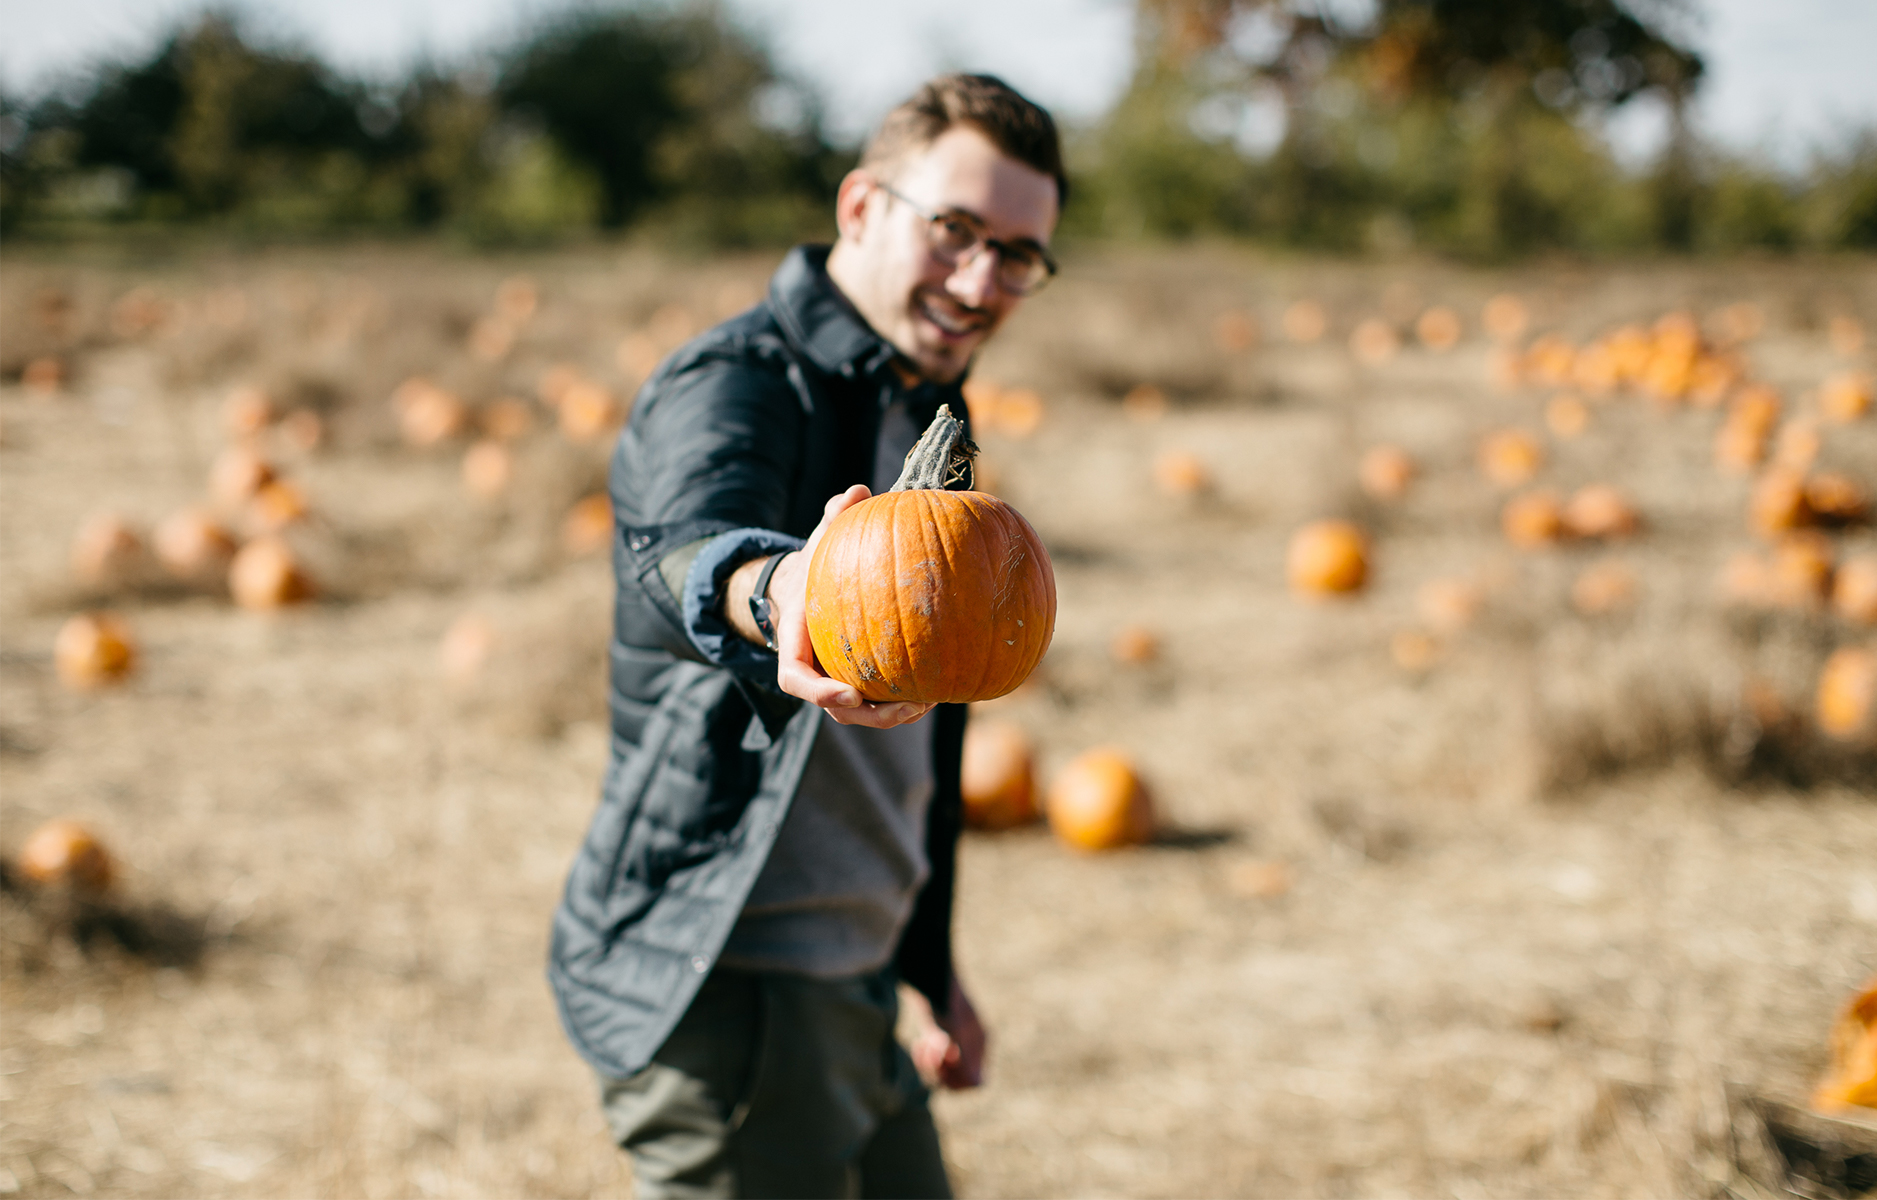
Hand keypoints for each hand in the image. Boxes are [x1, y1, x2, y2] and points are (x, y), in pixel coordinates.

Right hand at [769, 486, 933, 728]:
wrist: (809, 588)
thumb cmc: (816, 563)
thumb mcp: (820, 538)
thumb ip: (834, 516)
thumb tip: (858, 491)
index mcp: (795, 641)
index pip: (795, 678)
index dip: (819, 692)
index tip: (850, 695)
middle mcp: (816, 667)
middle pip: (835, 708)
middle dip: (870, 715)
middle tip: (906, 707)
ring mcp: (836, 678)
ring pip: (860, 712)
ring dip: (892, 715)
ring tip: (928, 704)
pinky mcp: (860, 679)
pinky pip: (878, 697)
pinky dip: (904, 699)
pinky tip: (938, 688)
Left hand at [904, 976, 985, 1090]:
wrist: (925, 966)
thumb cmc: (935, 994)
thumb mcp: (945, 1023)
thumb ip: (960, 1053)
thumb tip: (976, 1083)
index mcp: (980, 1041)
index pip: (976, 1082)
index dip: (955, 1081)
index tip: (939, 1064)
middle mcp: (974, 1043)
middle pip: (960, 1080)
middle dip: (940, 1073)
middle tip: (924, 1053)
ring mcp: (961, 1038)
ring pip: (948, 1072)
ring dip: (932, 1067)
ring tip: (920, 1046)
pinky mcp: (947, 1034)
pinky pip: (941, 1061)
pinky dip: (929, 1059)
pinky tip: (919, 1043)